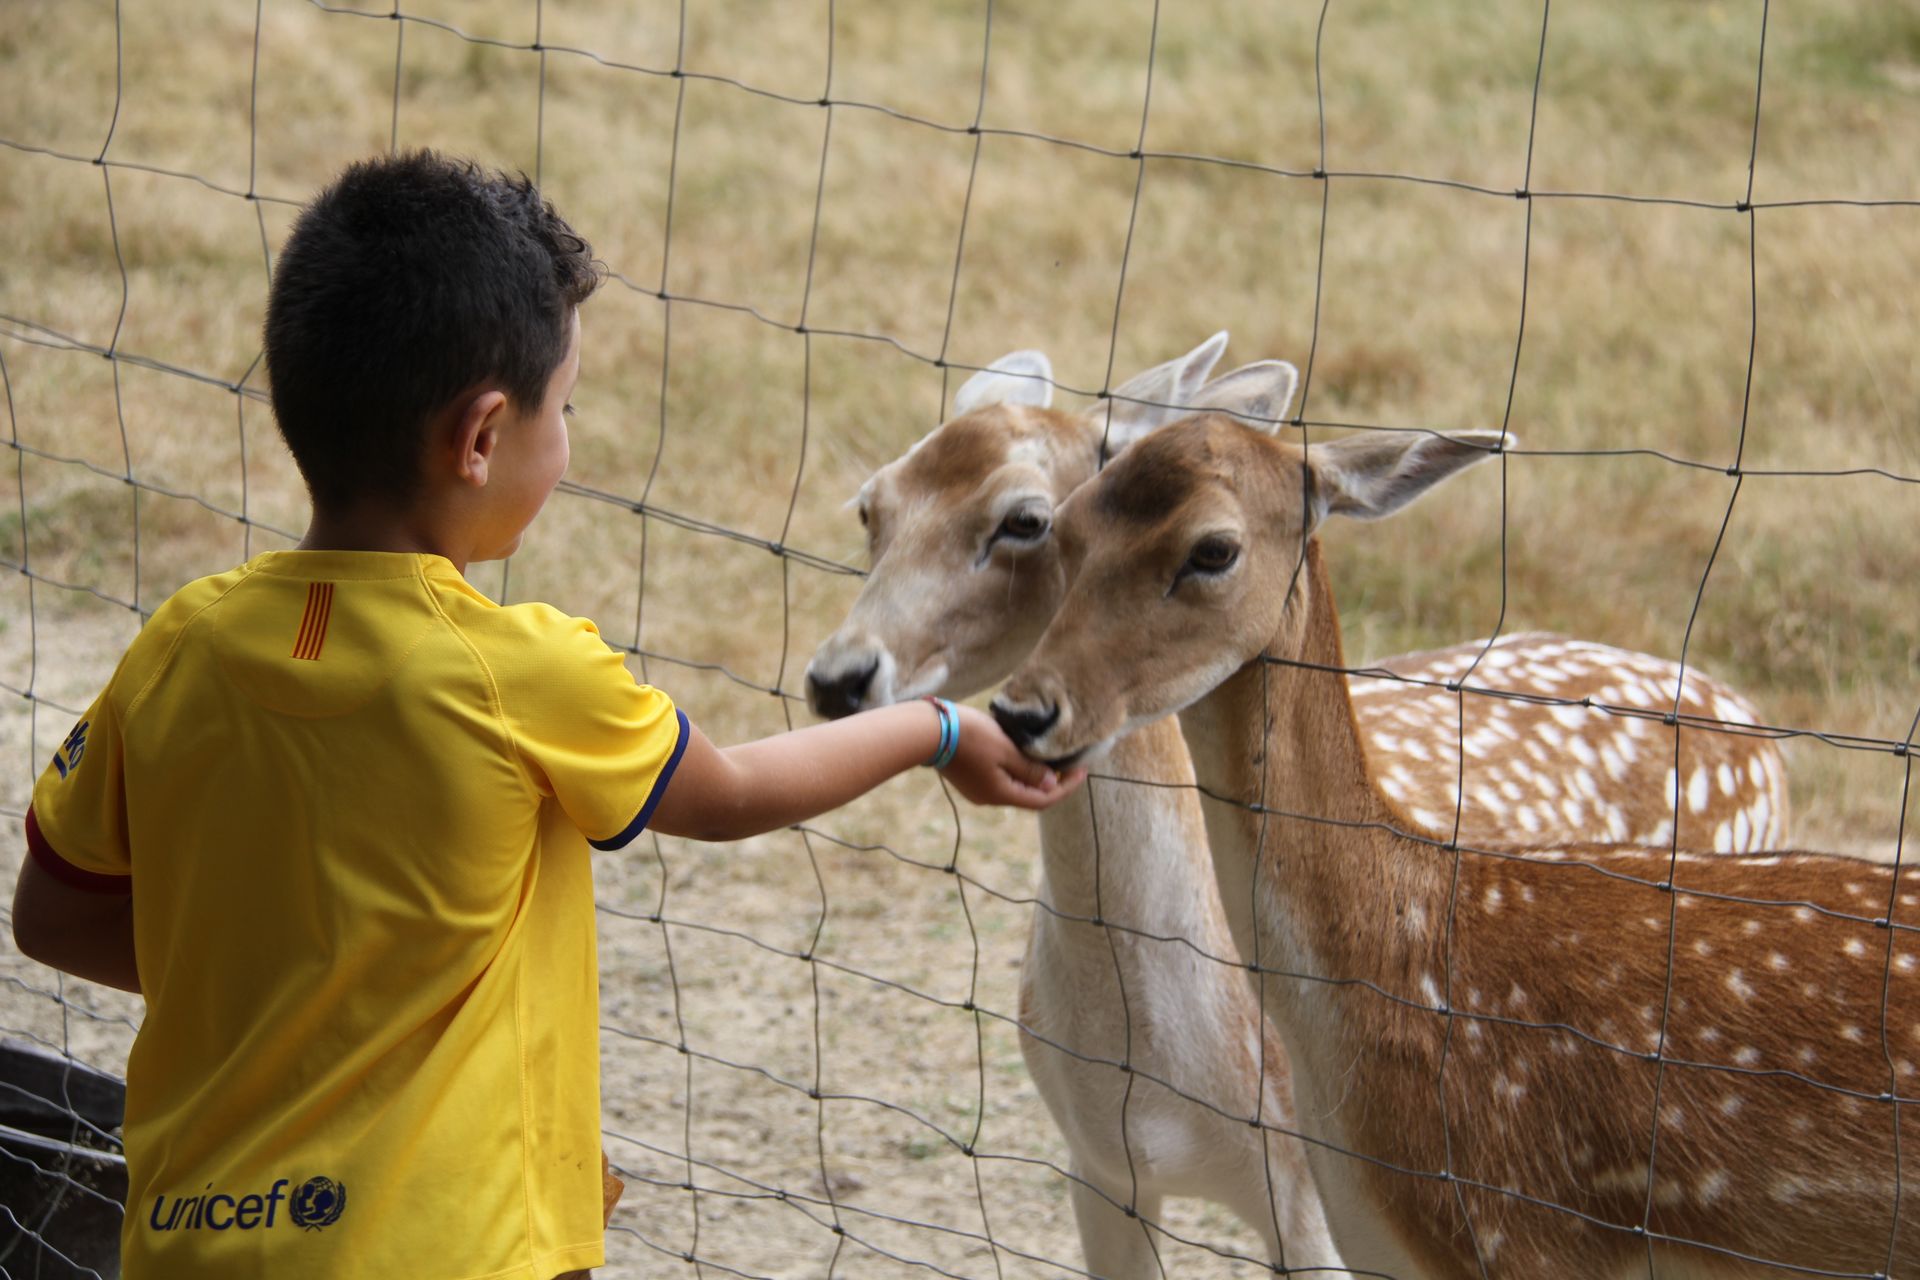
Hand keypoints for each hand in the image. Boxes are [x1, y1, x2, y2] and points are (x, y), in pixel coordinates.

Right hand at [939, 705, 1085, 808]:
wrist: (928, 731)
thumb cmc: (970, 736)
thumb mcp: (1007, 750)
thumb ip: (1031, 769)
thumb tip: (1051, 783)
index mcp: (1001, 794)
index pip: (1043, 799)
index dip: (1066, 787)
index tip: (1082, 770)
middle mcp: (989, 797)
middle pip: (1029, 796)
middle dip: (1052, 782)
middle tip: (1070, 763)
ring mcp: (978, 789)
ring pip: (1015, 787)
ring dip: (1034, 776)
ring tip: (1050, 757)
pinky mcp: (970, 778)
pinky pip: (1002, 779)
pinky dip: (1018, 770)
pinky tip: (1024, 755)